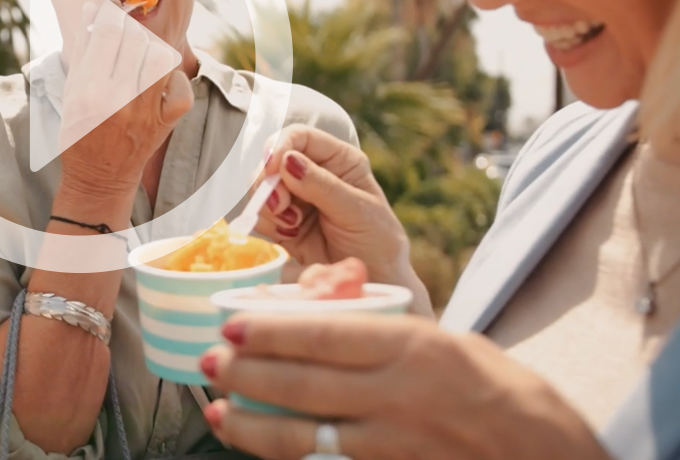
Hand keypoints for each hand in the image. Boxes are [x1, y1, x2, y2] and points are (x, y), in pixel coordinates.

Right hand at [58, 0, 191, 197]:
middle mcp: (121, 101)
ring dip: (151, 48)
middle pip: (137, 41)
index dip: (110, 13)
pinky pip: (182, 92)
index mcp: (91, 91)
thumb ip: (82, 52)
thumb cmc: (79, 133)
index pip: (108, 34)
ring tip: (140, 52)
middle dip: (129, 26)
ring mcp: (147, 114)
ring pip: (162, 59)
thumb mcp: (70, 93)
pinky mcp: (166, 125)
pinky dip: (174, 81)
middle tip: (123, 28)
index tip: (109, 7)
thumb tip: (92, 11)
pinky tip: (159, 80)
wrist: (99, 179)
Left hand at [201, 313, 609, 459]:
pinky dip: (287, 455)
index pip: (325, 335)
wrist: (549, 455)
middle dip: (247, 373)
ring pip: (305, 433)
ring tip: (218, 411)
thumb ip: (385, 333)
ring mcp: (393, 442)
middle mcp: (397, 395)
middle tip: (211, 362)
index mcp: (412, 347)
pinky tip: (260, 444)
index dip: (271, 331)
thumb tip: (321, 314)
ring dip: (254, 423)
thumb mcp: (447, 342)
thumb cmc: (500, 389)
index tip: (231, 323)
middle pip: (303, 383)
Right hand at [250, 125, 428, 311]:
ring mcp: (296, 198)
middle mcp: (314, 173)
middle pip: (272, 161)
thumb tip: (287, 160)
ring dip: (269, 207)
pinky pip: (259, 215)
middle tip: (282, 208)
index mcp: (339, 160)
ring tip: (293, 226)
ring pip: (261, 188)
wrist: (375, 282)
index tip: (271, 168)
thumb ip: (323, 185)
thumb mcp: (357, 211)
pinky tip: (290, 236)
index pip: (300, 136)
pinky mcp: (283, 223)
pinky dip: (267, 224)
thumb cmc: (377, 242)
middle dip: (270, 183)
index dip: (280, 146)